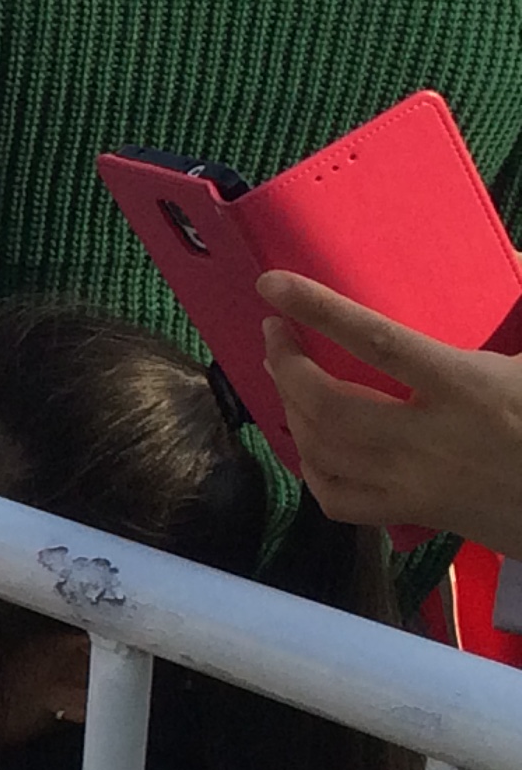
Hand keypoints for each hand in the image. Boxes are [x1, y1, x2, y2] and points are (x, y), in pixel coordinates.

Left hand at [259, 271, 521, 549]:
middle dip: (287, 364)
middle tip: (274, 333)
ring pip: (323, 450)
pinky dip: (309, 469)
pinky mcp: (414, 516)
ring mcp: (417, 484)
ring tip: (282, 375)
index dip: (321, 310)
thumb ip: (516, 306)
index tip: (272, 286)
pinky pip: (337, 499)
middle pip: (329, 404)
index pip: (379, 342)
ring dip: (290, 409)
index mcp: (468, 388)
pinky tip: (306, 445)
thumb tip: (512, 253)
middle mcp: (432, 437)